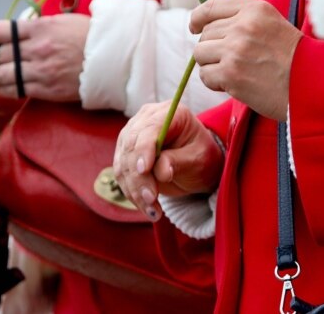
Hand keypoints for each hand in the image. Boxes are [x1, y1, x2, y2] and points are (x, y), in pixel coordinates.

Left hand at [0, 14, 89, 101]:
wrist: (115, 59)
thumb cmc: (91, 36)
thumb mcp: (63, 22)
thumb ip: (39, 27)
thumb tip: (20, 32)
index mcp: (41, 28)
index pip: (2, 32)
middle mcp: (38, 49)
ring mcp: (42, 70)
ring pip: (3, 75)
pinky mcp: (48, 89)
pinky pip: (18, 90)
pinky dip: (3, 90)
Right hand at [114, 101, 224, 220]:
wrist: (196, 164)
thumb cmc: (201, 157)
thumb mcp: (198, 159)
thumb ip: (179, 161)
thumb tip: (162, 171)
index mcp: (170, 112)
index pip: (149, 128)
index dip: (144, 149)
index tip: (145, 170)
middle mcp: (146, 119)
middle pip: (131, 146)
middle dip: (139, 176)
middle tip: (151, 199)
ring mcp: (133, 135)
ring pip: (123, 163)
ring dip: (134, 190)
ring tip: (153, 211)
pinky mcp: (125, 153)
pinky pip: (122, 174)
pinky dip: (132, 193)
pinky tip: (147, 207)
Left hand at [189, 0, 301, 120]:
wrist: (312, 85)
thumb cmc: (295, 59)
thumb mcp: (274, 25)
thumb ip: (245, 20)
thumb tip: (208, 25)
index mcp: (255, 9)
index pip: (212, 6)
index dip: (198, 17)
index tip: (195, 27)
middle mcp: (243, 25)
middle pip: (205, 34)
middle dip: (212, 49)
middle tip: (232, 62)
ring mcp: (235, 49)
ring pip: (200, 54)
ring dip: (211, 66)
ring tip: (232, 73)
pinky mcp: (231, 73)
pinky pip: (205, 75)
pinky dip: (215, 83)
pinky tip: (233, 85)